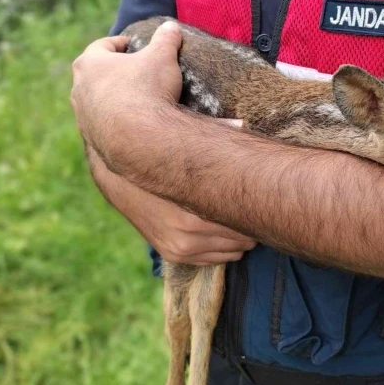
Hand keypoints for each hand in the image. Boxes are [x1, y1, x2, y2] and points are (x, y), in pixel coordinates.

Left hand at [70, 21, 182, 160]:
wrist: (141, 138)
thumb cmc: (148, 90)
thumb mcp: (163, 57)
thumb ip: (166, 39)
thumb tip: (171, 27)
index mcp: (90, 63)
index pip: (103, 45)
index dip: (121, 43)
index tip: (134, 45)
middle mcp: (79, 87)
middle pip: (95, 72)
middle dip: (113, 70)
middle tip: (133, 71)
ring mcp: (83, 115)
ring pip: (95, 100)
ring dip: (110, 97)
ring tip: (132, 99)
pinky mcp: (91, 137)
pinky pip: (102, 123)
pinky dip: (114, 120)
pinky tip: (131, 123)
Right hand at [88, 146, 255, 264]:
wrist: (117, 179)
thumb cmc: (160, 159)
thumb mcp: (185, 148)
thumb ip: (216, 136)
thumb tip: (242, 124)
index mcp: (196, 207)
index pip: (245, 217)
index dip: (259, 208)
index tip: (266, 198)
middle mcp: (188, 233)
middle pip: (243, 238)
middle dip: (252, 224)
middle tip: (256, 208)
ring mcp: (180, 247)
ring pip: (233, 252)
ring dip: (240, 238)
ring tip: (240, 218)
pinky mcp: (173, 254)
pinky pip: (215, 260)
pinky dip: (224, 248)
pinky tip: (224, 231)